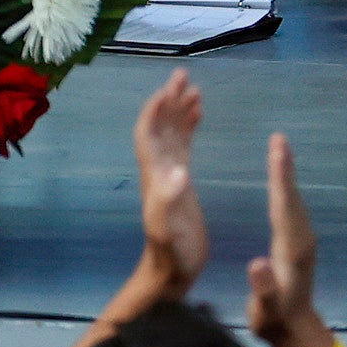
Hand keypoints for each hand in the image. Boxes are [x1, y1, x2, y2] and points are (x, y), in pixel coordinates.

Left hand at [133, 68, 207, 295]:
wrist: (173, 271)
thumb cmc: (172, 252)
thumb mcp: (169, 228)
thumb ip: (170, 200)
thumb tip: (180, 169)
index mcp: (154, 175)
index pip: (148, 134)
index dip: (155, 111)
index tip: (168, 88)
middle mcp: (160, 169)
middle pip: (159, 126)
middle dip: (168, 101)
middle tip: (183, 76)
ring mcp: (171, 175)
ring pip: (171, 133)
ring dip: (179, 110)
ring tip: (194, 89)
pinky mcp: (183, 182)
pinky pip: (183, 145)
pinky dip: (189, 127)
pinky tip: (199, 115)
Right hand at [245, 130, 328, 346]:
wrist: (295, 332)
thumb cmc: (275, 321)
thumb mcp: (266, 310)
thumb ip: (263, 288)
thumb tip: (257, 265)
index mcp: (291, 249)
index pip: (284, 206)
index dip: (280, 178)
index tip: (278, 151)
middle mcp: (301, 239)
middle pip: (291, 196)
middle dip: (284, 167)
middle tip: (279, 138)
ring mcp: (302, 240)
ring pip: (292, 200)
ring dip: (285, 174)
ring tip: (279, 149)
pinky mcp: (298, 243)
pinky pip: (291, 208)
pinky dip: (284, 189)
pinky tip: (280, 181)